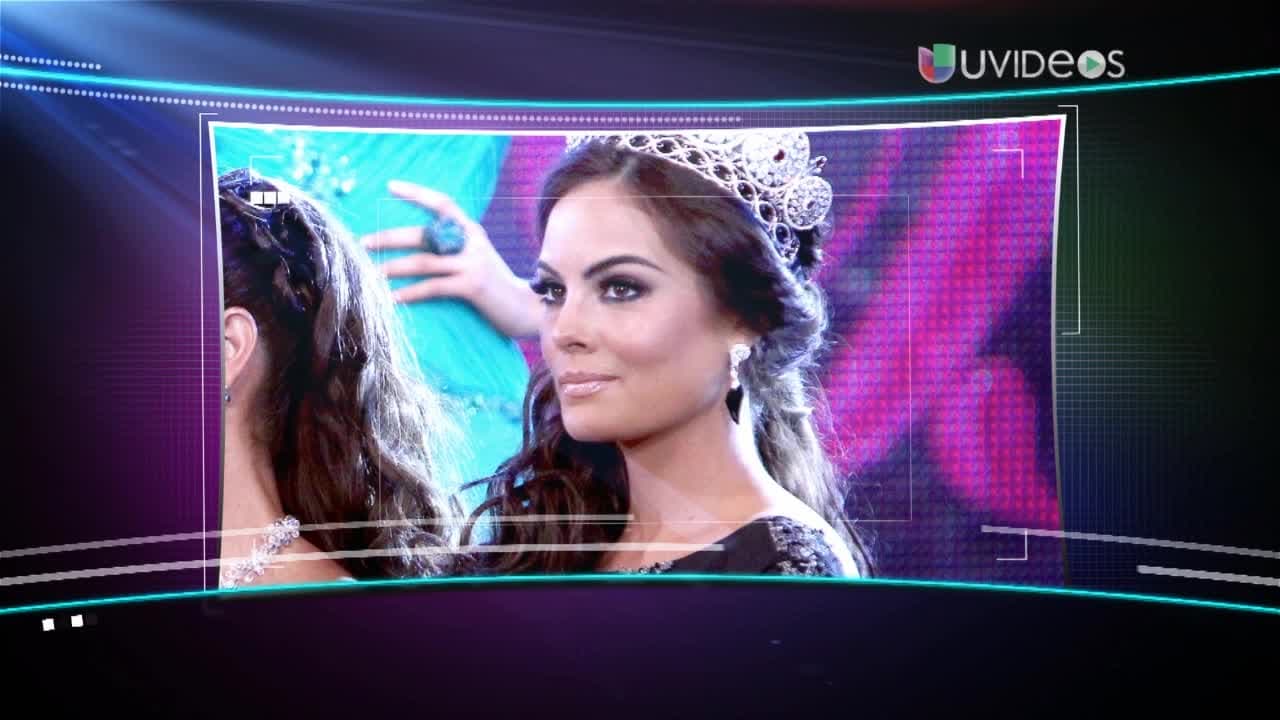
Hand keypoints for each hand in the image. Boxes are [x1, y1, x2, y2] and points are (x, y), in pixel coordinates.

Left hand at [360, 180, 540, 337]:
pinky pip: (434, 287)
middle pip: (423, 234)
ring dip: (393, 267)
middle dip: (389, 238)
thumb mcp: (475, 259)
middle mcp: (472, 241)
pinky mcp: (472, 286)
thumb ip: (452, 249)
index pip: (442, 203)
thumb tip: (415, 248)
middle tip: (363, 244)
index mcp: (471, 230)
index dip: (416, 193)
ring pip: (424, 261)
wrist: (527, 308)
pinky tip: (394, 298)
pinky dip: (411, 293)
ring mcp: (473, 263)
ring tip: (371, 273)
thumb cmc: (494, 286)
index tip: (390, 186)